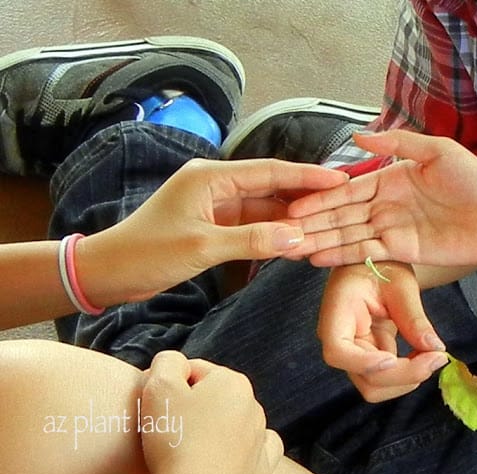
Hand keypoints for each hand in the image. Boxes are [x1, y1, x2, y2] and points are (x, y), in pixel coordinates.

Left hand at [78, 158, 347, 303]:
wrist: (108, 272)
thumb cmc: (147, 253)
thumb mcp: (202, 246)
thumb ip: (252, 240)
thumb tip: (298, 237)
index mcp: (210, 176)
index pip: (269, 171)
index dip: (306, 175)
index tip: (339, 179)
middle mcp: (215, 185)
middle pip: (270, 186)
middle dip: (304, 196)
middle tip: (341, 203)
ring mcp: (215, 206)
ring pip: (263, 208)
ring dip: (290, 218)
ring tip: (325, 225)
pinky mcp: (213, 225)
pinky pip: (251, 226)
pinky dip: (271, 233)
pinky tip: (294, 242)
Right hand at [141, 350, 282, 473]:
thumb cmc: (177, 441)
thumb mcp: (158, 386)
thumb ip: (167, 362)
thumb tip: (175, 362)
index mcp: (232, 381)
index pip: (192, 370)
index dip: (167, 386)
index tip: (155, 407)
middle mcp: (253, 404)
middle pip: (212, 396)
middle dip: (190, 407)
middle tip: (168, 429)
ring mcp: (260, 436)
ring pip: (230, 421)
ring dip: (211, 428)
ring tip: (188, 448)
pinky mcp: (262, 466)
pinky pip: (254, 448)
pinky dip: (239, 448)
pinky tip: (225, 454)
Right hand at [287, 130, 476, 266]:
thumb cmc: (473, 179)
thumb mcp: (437, 151)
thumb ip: (398, 144)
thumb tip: (358, 137)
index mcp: (387, 180)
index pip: (346, 191)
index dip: (320, 199)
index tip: (294, 206)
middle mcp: (382, 205)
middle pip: (340, 215)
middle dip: (312, 222)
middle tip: (283, 230)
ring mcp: (389, 229)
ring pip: (347, 235)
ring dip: (320, 241)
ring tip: (293, 247)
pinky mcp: (400, 251)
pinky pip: (366, 252)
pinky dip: (342, 255)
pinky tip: (318, 258)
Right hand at [319, 263, 447, 402]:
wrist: (375, 265)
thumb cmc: (382, 265)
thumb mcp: (401, 284)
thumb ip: (414, 317)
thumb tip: (434, 348)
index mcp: (338, 312)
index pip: (338, 351)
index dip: (364, 363)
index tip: (394, 359)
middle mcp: (339, 339)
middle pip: (363, 376)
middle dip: (403, 375)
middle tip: (437, 357)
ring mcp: (352, 352)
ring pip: (374, 386)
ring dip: (407, 379)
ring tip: (431, 355)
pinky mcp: (368, 358)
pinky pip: (385, 380)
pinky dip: (408, 375)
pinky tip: (423, 354)